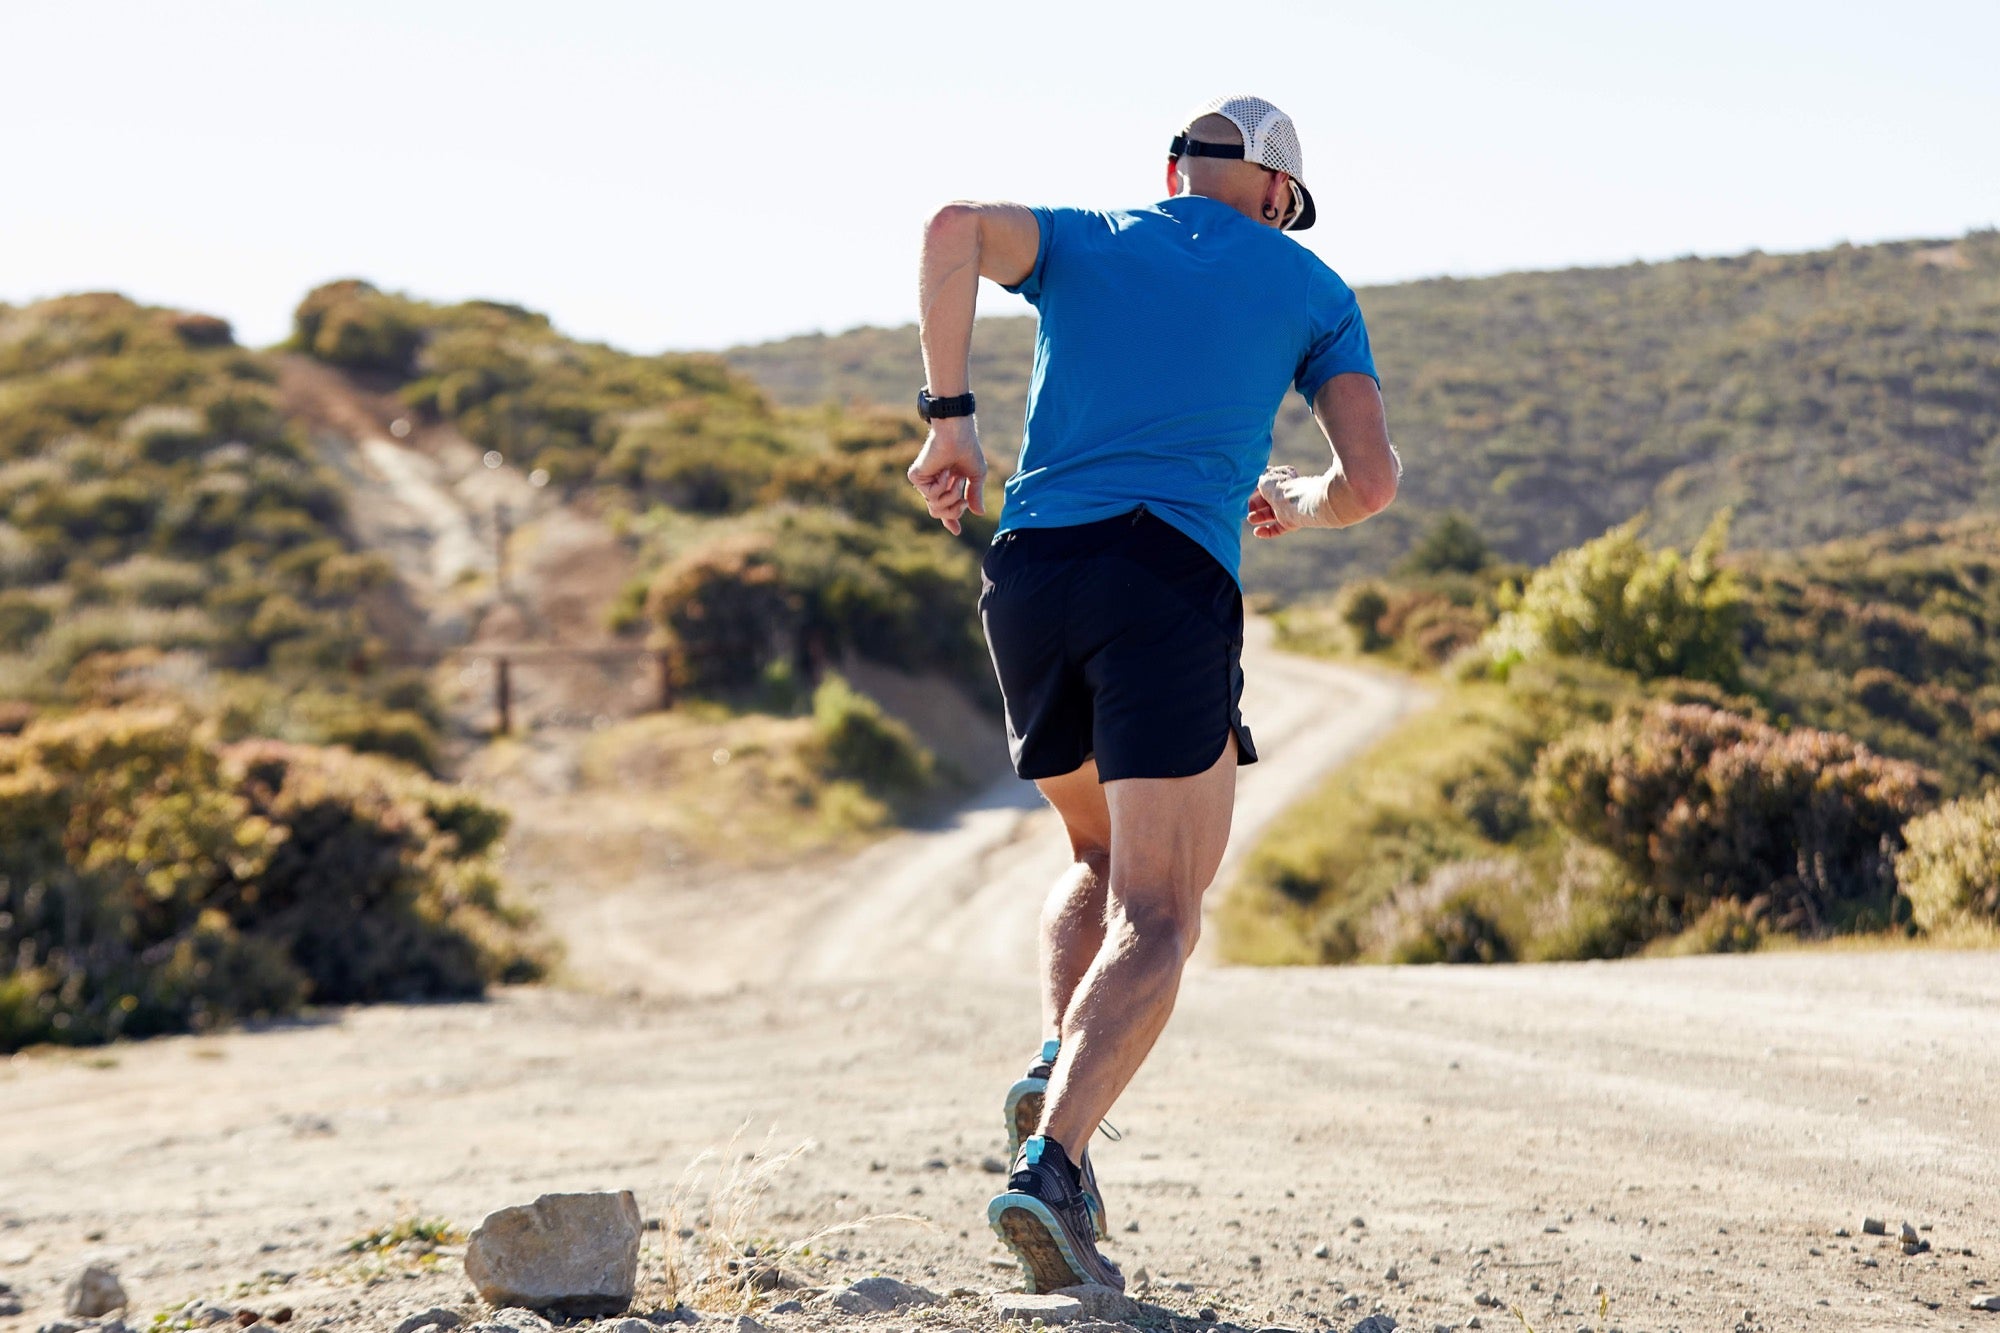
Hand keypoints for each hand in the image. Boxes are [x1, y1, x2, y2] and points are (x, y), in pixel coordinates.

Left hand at [907, 418, 986, 534]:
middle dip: (954, 511)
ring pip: (936, 507)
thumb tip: (979, 513)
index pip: (945, 507)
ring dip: (952, 496)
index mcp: (945, 484)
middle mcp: (932, 484)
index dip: (951, 520)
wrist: (957, 435)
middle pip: (939, 513)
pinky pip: (931, 495)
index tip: (957, 531)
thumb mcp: (976, 476)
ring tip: (956, 478)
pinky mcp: (916, 477)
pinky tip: (944, 470)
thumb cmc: (968, 449)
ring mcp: (923, 481)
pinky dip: (942, 485)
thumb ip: (974, 494)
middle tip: (962, 501)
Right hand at [1249, 465, 1301, 538]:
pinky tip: (1257, 532)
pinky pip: (1277, 529)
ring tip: (1250, 519)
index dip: (1253, 489)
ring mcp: (1288, 508)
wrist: (1297, 503)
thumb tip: (1249, 482)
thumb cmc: (1279, 487)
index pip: (1265, 483)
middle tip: (1245, 508)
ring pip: (1271, 514)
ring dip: (1259, 517)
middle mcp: (1285, 493)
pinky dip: (1266, 531)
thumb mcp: (1263, 478)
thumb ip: (1255, 479)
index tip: (1243, 494)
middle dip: (1254, 505)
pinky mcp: (1290, 523)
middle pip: (1266, 500)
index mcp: (1282, 478)